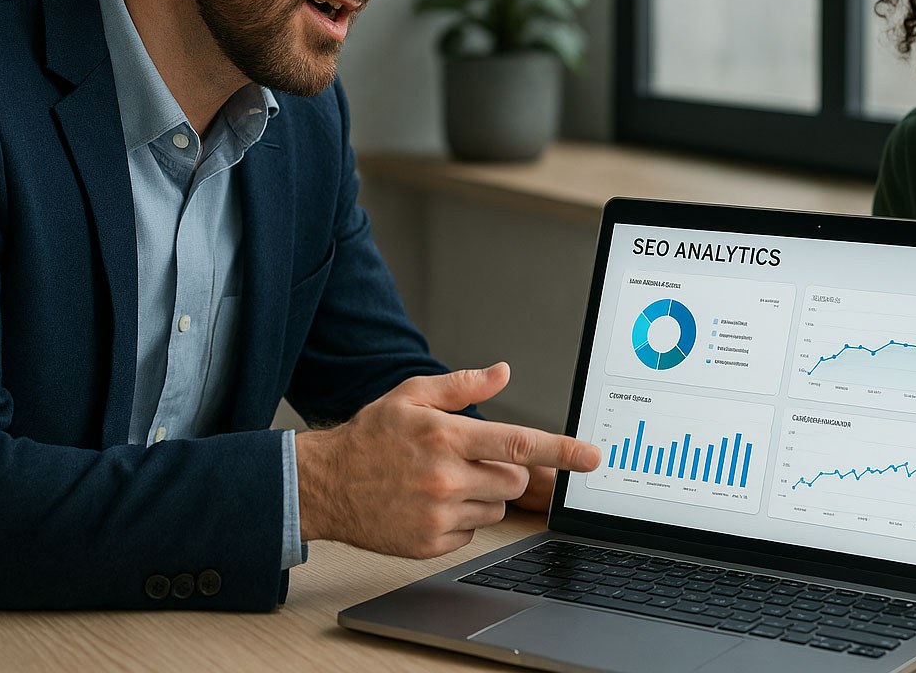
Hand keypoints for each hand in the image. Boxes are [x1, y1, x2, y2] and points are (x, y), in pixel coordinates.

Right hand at [294, 363, 599, 558]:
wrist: (324, 484)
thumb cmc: (371, 437)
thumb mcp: (412, 395)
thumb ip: (463, 385)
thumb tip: (503, 371)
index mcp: (446, 437)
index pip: (519, 444)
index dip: (562, 450)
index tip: (592, 457)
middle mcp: (445, 477)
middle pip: (515, 480)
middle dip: (505, 470)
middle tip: (471, 460)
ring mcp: (437, 514)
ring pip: (497, 509)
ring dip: (483, 496)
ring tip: (443, 482)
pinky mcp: (429, 543)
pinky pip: (472, 533)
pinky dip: (461, 520)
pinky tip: (429, 504)